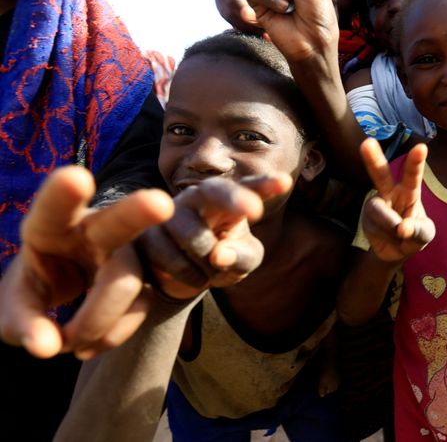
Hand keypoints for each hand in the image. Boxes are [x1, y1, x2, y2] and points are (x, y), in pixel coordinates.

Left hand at [0, 166, 173, 359]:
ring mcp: (126, 252)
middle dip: (139, 210)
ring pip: (126, 282)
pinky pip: (138, 308)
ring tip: (68, 345)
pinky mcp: (147, 279)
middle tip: (160, 204)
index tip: (75, 177)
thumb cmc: (35, 288)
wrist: (61, 298)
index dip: (64, 191)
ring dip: (97, 322)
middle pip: (118, 220)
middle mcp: (95, 230)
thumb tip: (49, 349)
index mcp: (51, 225)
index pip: (53, 206)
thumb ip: (24, 323)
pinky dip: (111, 335)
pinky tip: (88, 345)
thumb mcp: (15, 306)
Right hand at [137, 174, 292, 299]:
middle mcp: (197, 197)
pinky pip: (170, 257)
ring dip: (208, 263)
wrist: (178, 277)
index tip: (285, 183)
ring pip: (193, 235)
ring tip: (211, 271)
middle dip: (235, 198)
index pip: (249, 187)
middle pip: (215, 190)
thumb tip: (218, 255)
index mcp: (228, 200)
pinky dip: (188, 275)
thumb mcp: (242, 262)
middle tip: (254, 211)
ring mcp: (168, 212)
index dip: (265, 184)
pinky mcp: (146, 234)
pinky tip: (193, 277)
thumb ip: (241, 257)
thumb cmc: (218, 260)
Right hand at [359, 138, 434, 261]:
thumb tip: (402, 228)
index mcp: (410, 191)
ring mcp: (376, 205)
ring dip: (388, 221)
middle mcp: (390, 193)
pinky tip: (389, 237)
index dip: (416, 161)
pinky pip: (374, 225)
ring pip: (377, 208)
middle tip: (367, 143)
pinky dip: (384, 233)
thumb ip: (418, 231)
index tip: (421, 147)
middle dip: (373, 159)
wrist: (395, 253)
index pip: (412, 175)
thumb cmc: (414, 236)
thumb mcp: (425, 234)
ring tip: (399, 233)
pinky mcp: (366, 218)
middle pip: (381, 174)